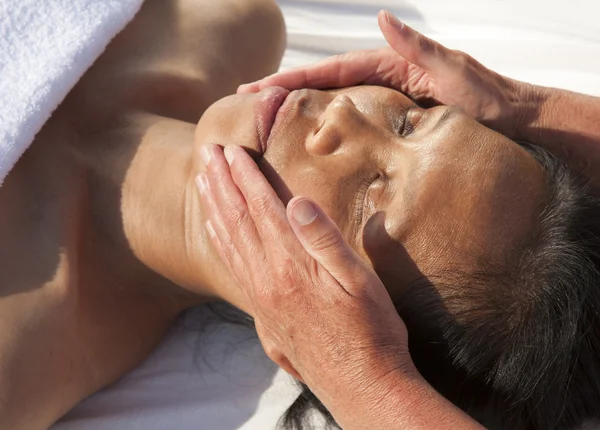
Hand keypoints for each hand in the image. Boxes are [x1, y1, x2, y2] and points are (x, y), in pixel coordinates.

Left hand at [195, 143, 416, 425]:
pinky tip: (215, 229)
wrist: (361, 385)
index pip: (262, 209)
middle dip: (220, 181)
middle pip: (237, 219)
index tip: (231, 151)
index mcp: (292, 265)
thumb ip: (324, 240)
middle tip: (205, 152)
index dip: (245, 176)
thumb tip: (296, 201)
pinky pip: (232, 267)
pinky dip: (220, 241)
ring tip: (202, 181)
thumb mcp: (358, 282)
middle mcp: (267, 278)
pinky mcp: (262, 311)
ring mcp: (261, 296)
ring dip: (214, 206)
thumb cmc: (371, 331)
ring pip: (229, 241)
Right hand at [238, 10, 528, 139]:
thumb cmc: (487, 95)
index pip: (331, 69)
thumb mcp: (453, 69)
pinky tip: (310, 129)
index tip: (260, 86)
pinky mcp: (392, 113)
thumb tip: (382, 16)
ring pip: (332, 96)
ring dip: (298, 102)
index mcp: (389, 64)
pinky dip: (325, 117)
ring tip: (265, 112)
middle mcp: (383, 76)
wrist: (512, 117)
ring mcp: (386, 95)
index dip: (294, 77)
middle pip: (323, 80)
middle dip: (283, 87)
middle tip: (245, 97)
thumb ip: (417, 46)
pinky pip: (350, 114)